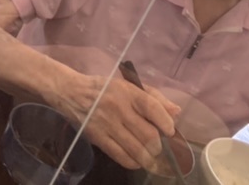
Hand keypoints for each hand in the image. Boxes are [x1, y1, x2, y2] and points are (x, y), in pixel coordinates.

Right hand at [50, 71, 179, 169]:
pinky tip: (137, 159)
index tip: (169, 131)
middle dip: (159, 145)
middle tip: (160, 147)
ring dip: (150, 158)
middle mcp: (118, 108)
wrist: (72, 93)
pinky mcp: (98, 138)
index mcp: (127, 92)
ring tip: (151, 156)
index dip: (166, 123)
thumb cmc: (105, 89)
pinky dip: (134, 162)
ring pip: (138, 150)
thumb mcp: (128, 85)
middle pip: (148, 135)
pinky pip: (122, 157)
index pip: (152, 108)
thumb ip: (154, 97)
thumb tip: (176, 112)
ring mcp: (107, 125)